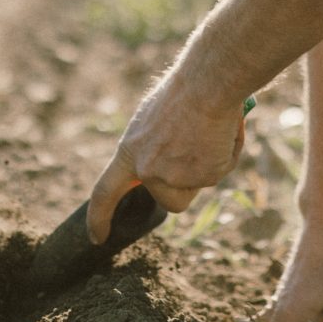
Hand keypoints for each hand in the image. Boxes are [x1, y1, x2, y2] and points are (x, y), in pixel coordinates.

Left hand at [86, 75, 246, 242]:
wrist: (207, 83)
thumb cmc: (184, 91)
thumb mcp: (155, 120)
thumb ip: (155, 148)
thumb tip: (175, 162)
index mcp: (129, 152)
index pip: (104, 193)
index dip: (99, 217)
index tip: (97, 237)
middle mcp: (147, 170)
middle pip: (169, 199)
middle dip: (186, 186)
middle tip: (198, 151)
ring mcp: (173, 177)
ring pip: (196, 188)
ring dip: (207, 169)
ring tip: (211, 134)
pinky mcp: (201, 178)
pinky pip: (218, 172)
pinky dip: (225, 154)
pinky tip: (222, 131)